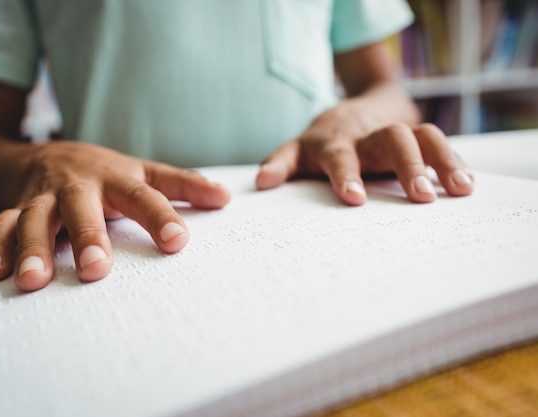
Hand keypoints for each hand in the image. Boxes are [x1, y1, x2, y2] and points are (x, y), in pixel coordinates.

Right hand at [0, 141, 230, 290]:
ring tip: (33, 280)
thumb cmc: (102, 171)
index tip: (176, 243)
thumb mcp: (142, 172)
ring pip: (35, 218)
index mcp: (116, 179)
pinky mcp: (16, 207)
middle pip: (81, 207)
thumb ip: (181, 186)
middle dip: (86, 237)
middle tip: (95, 270)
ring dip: (31, 247)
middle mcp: (78, 187)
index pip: (143, 197)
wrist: (43, 154)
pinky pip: (2, 225)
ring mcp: (44, 197)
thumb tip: (225, 198)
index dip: (160, 218)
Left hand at [255, 105, 473, 204]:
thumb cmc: (322, 143)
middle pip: (391, 139)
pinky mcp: (417, 136)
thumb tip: (261, 183)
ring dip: (442, 161)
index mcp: (335, 142)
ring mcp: (395, 133)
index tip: (355, 198)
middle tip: (421, 197)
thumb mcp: (298, 150)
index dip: (346, 175)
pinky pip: (440, 142)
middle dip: (406, 166)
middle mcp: (367, 135)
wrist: (354, 112)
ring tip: (460, 189)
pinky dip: (454, 162)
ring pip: (423, 136)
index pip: (340, 156)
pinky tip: (467, 185)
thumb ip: (281, 163)